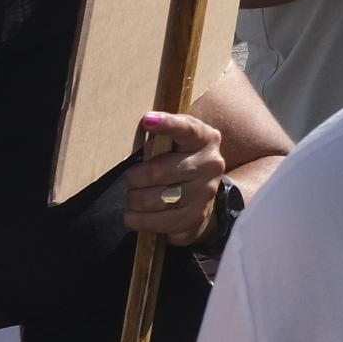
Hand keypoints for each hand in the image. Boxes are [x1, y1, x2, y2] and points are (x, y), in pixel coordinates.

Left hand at [122, 111, 229, 247]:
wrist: (203, 196)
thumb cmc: (178, 163)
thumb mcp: (174, 145)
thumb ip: (161, 138)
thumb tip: (144, 126)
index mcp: (205, 139)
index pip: (186, 129)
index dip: (167, 124)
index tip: (146, 120)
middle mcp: (210, 164)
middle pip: (158, 172)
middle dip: (134, 178)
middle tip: (132, 179)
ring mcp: (205, 192)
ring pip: (154, 199)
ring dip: (134, 200)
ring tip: (134, 198)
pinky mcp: (195, 217)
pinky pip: (155, 221)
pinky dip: (137, 219)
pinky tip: (134, 215)